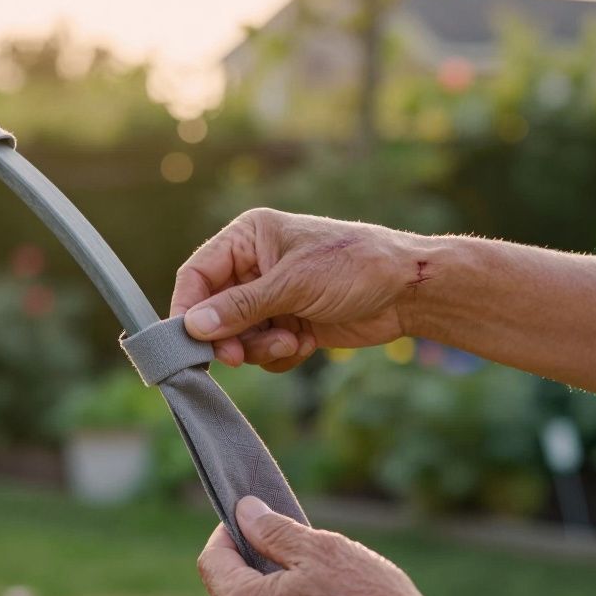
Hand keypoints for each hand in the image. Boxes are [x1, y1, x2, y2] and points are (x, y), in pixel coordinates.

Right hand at [171, 208, 429, 370]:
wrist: (408, 291)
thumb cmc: (354, 267)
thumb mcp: (293, 284)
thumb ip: (240, 307)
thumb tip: (192, 327)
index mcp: (248, 237)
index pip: (197, 274)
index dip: (187, 308)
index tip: (187, 342)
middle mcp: (254, 265)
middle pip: (213, 311)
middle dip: (229, 336)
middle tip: (238, 357)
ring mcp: (271, 297)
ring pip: (237, 336)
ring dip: (258, 348)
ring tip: (291, 343)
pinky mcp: (288, 323)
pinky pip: (262, 350)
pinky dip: (278, 354)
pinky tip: (304, 345)